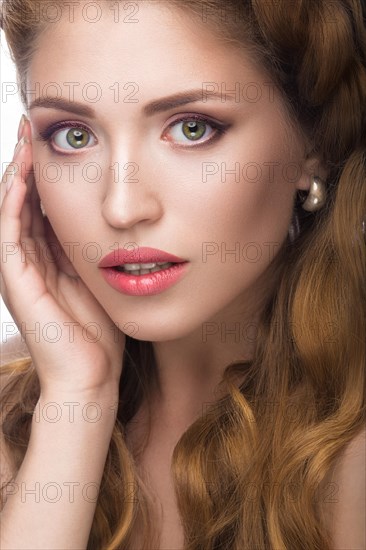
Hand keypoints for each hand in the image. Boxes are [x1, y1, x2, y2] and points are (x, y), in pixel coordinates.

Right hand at [0, 116, 124, 396]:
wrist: (91, 374)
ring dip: (17, 175)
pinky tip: (20, 178)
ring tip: (26, 139)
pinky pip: (9, 235)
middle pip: (25, 200)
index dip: (49, 172)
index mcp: (52, 257)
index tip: (61, 139)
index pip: (45, 204)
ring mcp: (21, 270)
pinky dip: (11, 205)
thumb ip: (101, 249)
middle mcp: (32, 259)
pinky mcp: (16, 282)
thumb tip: (120, 218)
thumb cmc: (102, 332)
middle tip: (35, 125)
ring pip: (12, 211)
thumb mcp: (104, 279)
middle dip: (29, 163)